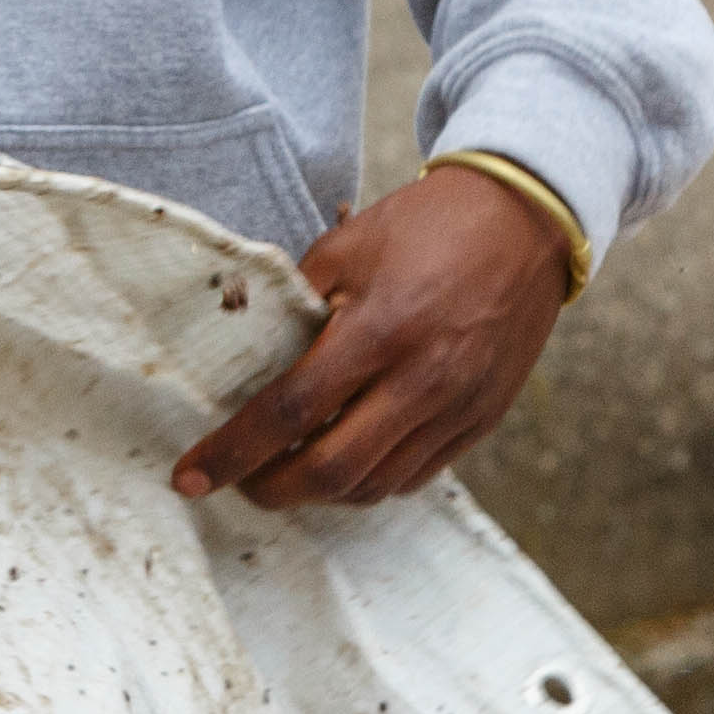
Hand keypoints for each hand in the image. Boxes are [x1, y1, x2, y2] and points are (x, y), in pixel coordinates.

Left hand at [173, 166, 574, 510]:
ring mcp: (458, 407)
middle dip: (271, 490)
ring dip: (320, 492)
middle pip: (331, 469)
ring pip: (374, 485)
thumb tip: (240, 356)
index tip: (189, 477)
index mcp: (380, 329)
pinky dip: (369, 481)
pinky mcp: (481, 420)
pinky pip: (415, 476)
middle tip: (240, 483)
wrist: (524, 221)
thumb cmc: (426, 226)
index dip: (232, 452)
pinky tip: (345, 460)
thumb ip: (293, 303)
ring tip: (287, 472)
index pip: (289, 411)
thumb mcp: (346, 246)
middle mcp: (423, 380)